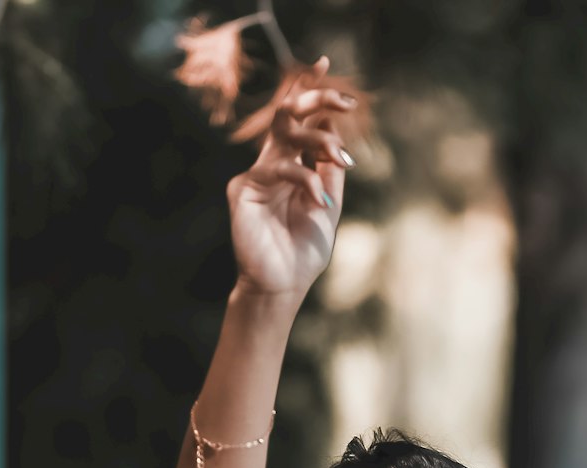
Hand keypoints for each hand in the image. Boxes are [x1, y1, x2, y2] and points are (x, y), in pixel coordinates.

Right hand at [226, 55, 356, 299]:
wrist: (282, 287)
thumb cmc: (302, 252)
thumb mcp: (328, 206)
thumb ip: (329, 170)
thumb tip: (335, 130)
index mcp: (290, 166)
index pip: (298, 121)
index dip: (309, 91)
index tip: (325, 63)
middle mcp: (270, 165)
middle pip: (287, 116)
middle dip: (315, 100)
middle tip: (344, 102)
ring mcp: (254, 175)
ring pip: (284, 137)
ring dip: (318, 141)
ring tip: (342, 159)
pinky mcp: (242, 190)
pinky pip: (278, 170)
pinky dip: (305, 181)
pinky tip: (319, 200)